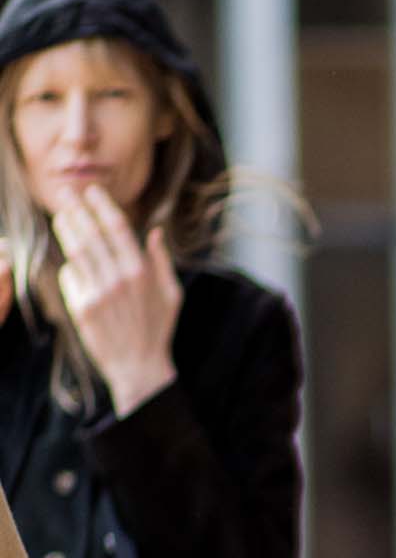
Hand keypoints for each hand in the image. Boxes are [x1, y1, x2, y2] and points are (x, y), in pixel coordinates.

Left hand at [51, 186, 180, 415]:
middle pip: (91, 234)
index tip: (91, 191)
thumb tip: (153, 232)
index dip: (101, 205)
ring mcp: (99, 292)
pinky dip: (71, 268)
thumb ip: (161, 261)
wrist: (138, 366)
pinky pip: (71, 277)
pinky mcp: (82, 307)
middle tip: (67, 195)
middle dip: (77, 210)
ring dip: (66, 230)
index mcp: (142, 271)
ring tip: (62, 217)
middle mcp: (119, 278)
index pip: (117, 227)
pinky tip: (73, 265)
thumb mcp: (171, 293)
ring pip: (76, 251)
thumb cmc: (157, 329)